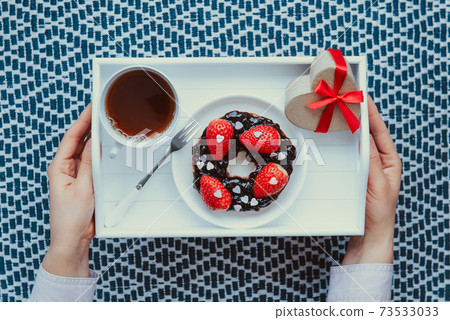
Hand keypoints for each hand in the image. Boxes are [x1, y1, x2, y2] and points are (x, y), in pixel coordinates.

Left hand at [42, 103, 93, 276]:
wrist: (73, 238)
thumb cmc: (70, 218)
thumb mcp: (83, 188)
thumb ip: (90, 164)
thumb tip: (95, 142)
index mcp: (59, 167)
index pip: (71, 137)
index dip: (82, 120)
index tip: (92, 107)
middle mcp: (65, 168)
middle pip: (78, 140)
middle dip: (89, 124)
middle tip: (101, 110)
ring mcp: (75, 174)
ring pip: (86, 150)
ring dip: (95, 138)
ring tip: (105, 124)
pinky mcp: (85, 181)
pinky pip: (92, 162)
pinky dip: (100, 153)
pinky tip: (106, 146)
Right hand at [342, 96, 400, 264]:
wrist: (370, 232)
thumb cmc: (378, 212)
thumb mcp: (377, 184)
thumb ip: (371, 160)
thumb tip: (365, 136)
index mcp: (389, 161)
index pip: (380, 131)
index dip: (372, 113)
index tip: (364, 97)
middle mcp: (379, 161)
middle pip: (369, 133)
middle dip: (361, 115)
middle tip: (350, 100)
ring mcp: (367, 166)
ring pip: (358, 142)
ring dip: (351, 127)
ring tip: (343, 113)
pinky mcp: (356, 173)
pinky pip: (350, 153)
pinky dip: (344, 142)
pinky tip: (338, 136)